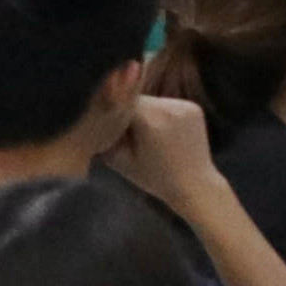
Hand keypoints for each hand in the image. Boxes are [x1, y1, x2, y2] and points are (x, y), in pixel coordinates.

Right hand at [102, 94, 224, 212]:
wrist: (195, 185)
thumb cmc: (154, 178)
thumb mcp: (118, 159)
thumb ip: (103, 133)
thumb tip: (89, 111)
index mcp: (150, 121)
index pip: (118, 103)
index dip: (110, 115)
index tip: (108, 128)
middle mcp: (169, 108)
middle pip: (135, 100)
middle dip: (127, 112)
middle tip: (129, 135)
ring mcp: (184, 106)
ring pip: (151, 101)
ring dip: (144, 112)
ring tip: (150, 137)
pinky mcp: (194, 107)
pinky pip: (166, 104)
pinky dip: (160, 114)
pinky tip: (164, 134)